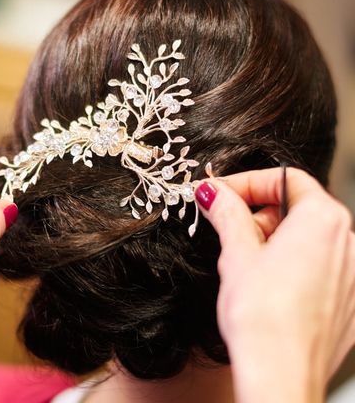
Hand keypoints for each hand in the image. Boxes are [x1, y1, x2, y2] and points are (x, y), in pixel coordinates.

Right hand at [195, 168, 353, 402]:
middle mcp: (349, 242)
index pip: (285, 179)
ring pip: (308, 239)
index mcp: (323, 220)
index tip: (218, 193)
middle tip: (226, 228)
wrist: (281, 376)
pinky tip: (266, 286)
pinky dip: (292, 266)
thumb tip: (214, 191)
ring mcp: (353, 274)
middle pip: (298, 207)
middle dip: (259, 213)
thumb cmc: (262, 317)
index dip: (246, 182)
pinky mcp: (350, 302)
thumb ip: (228, 213)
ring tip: (244, 263)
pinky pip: (320, 268)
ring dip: (274, 240)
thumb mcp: (236, 254)